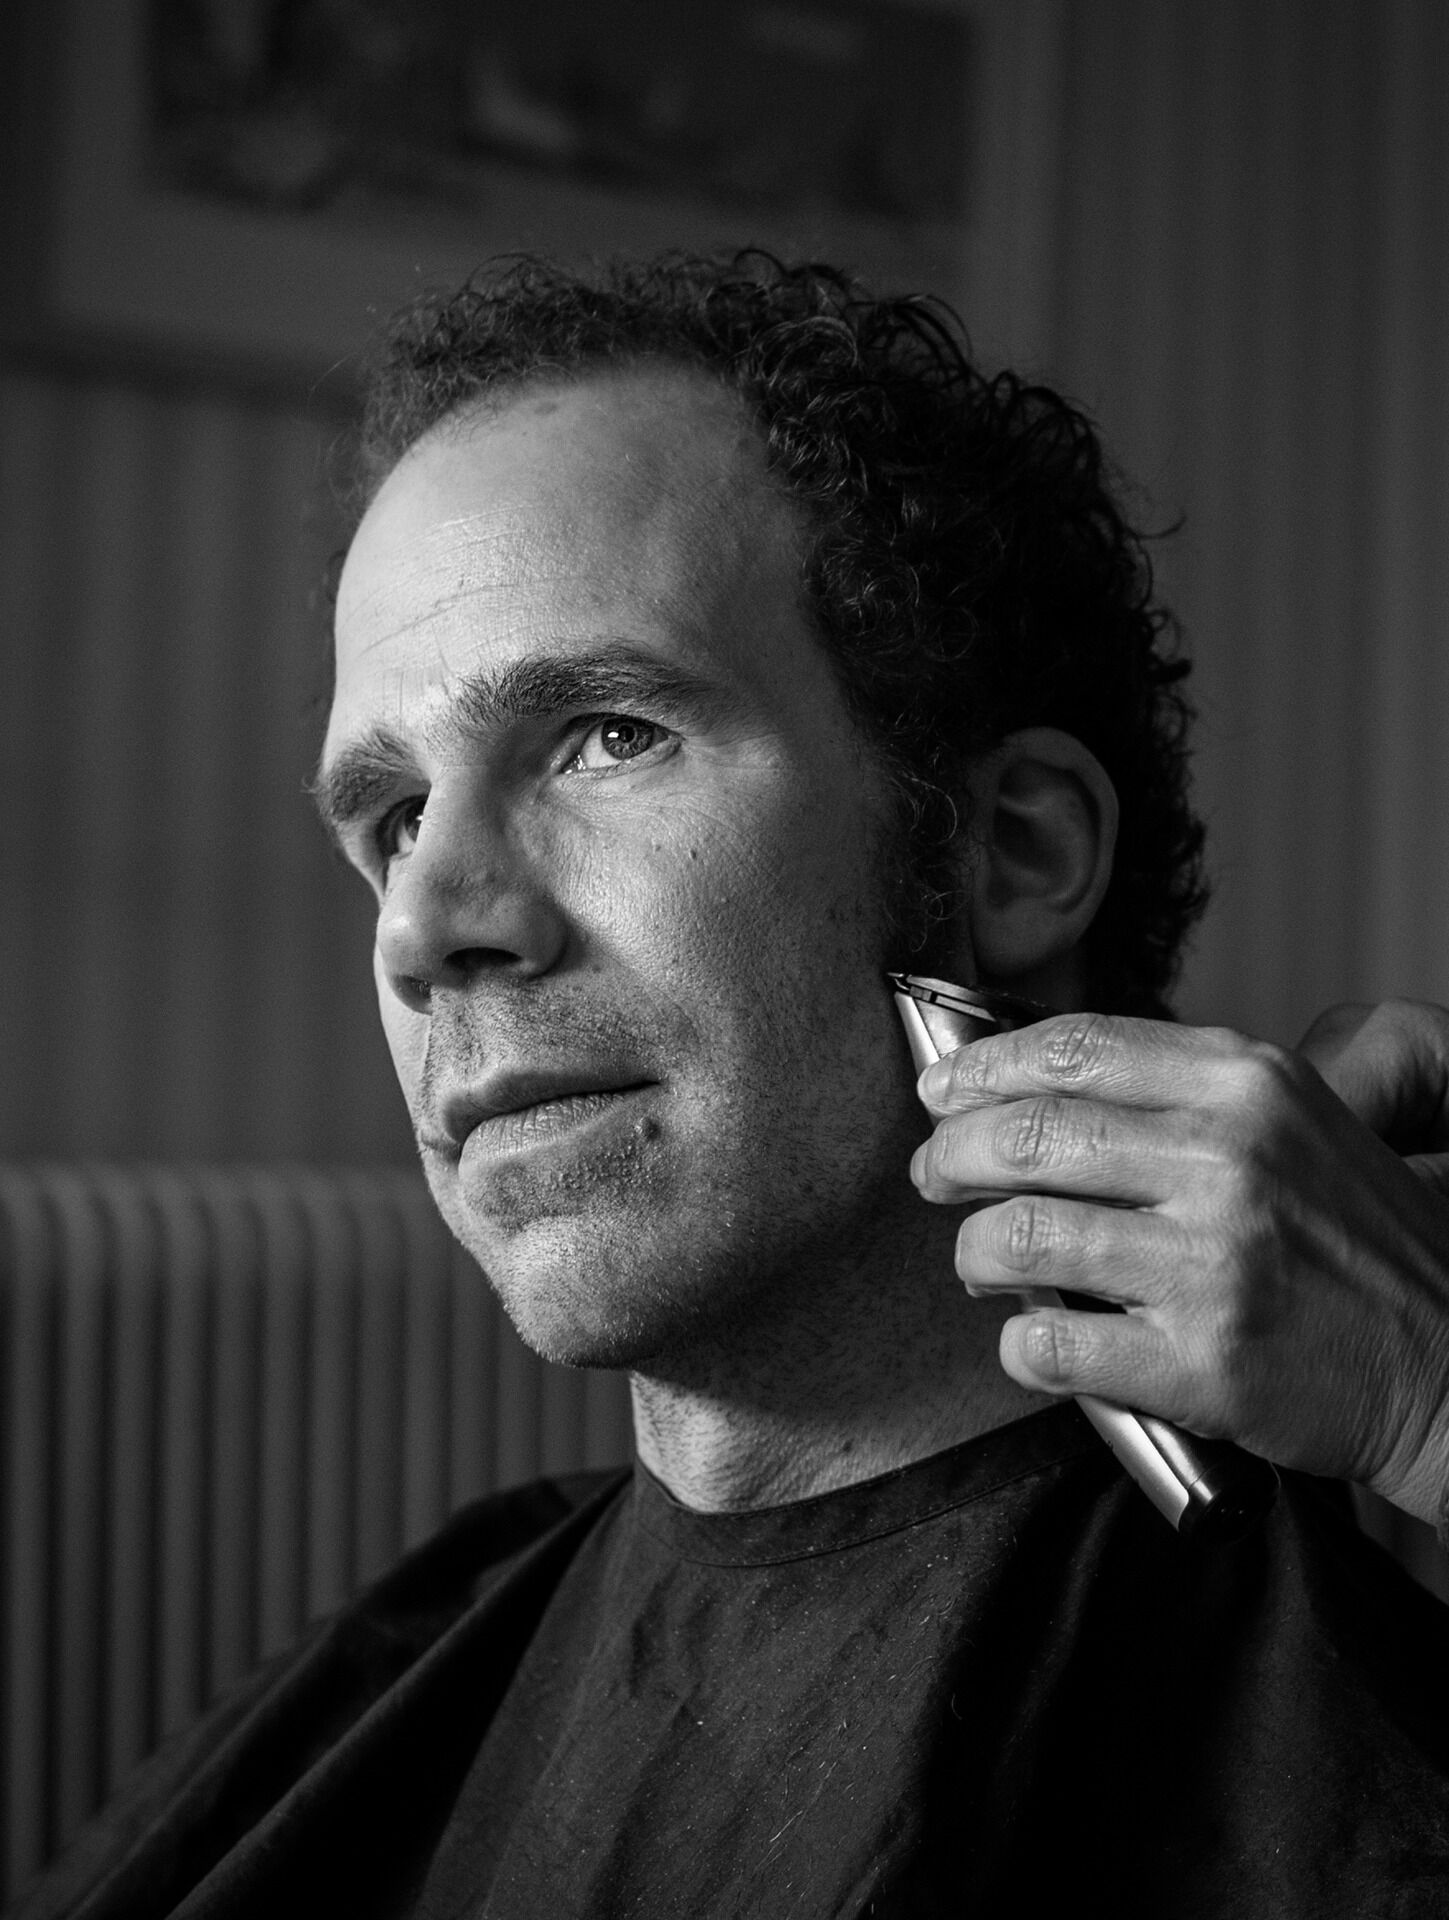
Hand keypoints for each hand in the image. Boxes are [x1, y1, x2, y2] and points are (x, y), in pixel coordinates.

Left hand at [909, 1002, 1448, 1526]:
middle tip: (934, 1177)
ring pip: (1019, 1237)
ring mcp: (1213, 1260)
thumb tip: (1032, 1088)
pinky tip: (1030, 1338)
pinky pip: (1053, 1345)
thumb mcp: (1292, 1122)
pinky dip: (1020, 1344)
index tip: (939, 1092)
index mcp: (1244, 1083)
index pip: (1072, 1049)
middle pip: (1027, 1134)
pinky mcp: (1202, 1360)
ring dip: (973, 1253)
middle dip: (951, 1156)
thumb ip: (1178, 1095)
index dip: (983, 1069)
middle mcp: (1227, 1157)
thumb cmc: (1356, 1243)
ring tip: (979, 1262)